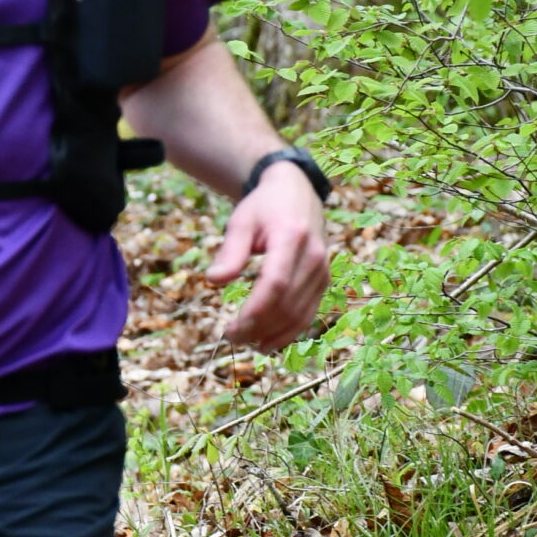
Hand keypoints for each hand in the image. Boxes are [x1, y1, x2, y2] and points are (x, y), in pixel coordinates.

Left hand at [208, 161, 329, 351]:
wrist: (297, 192)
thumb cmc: (264, 207)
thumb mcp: (241, 221)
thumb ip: (230, 252)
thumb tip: (213, 281)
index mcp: (292, 238)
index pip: (275, 284)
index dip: (254, 312)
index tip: (230, 329)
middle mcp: (314, 257)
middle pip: (287, 304)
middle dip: (259, 327)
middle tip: (231, 338)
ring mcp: (322, 271)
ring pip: (300, 314)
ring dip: (274, 334)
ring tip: (247, 343)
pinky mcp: (323, 281)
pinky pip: (309, 313)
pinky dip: (289, 332)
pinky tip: (267, 341)